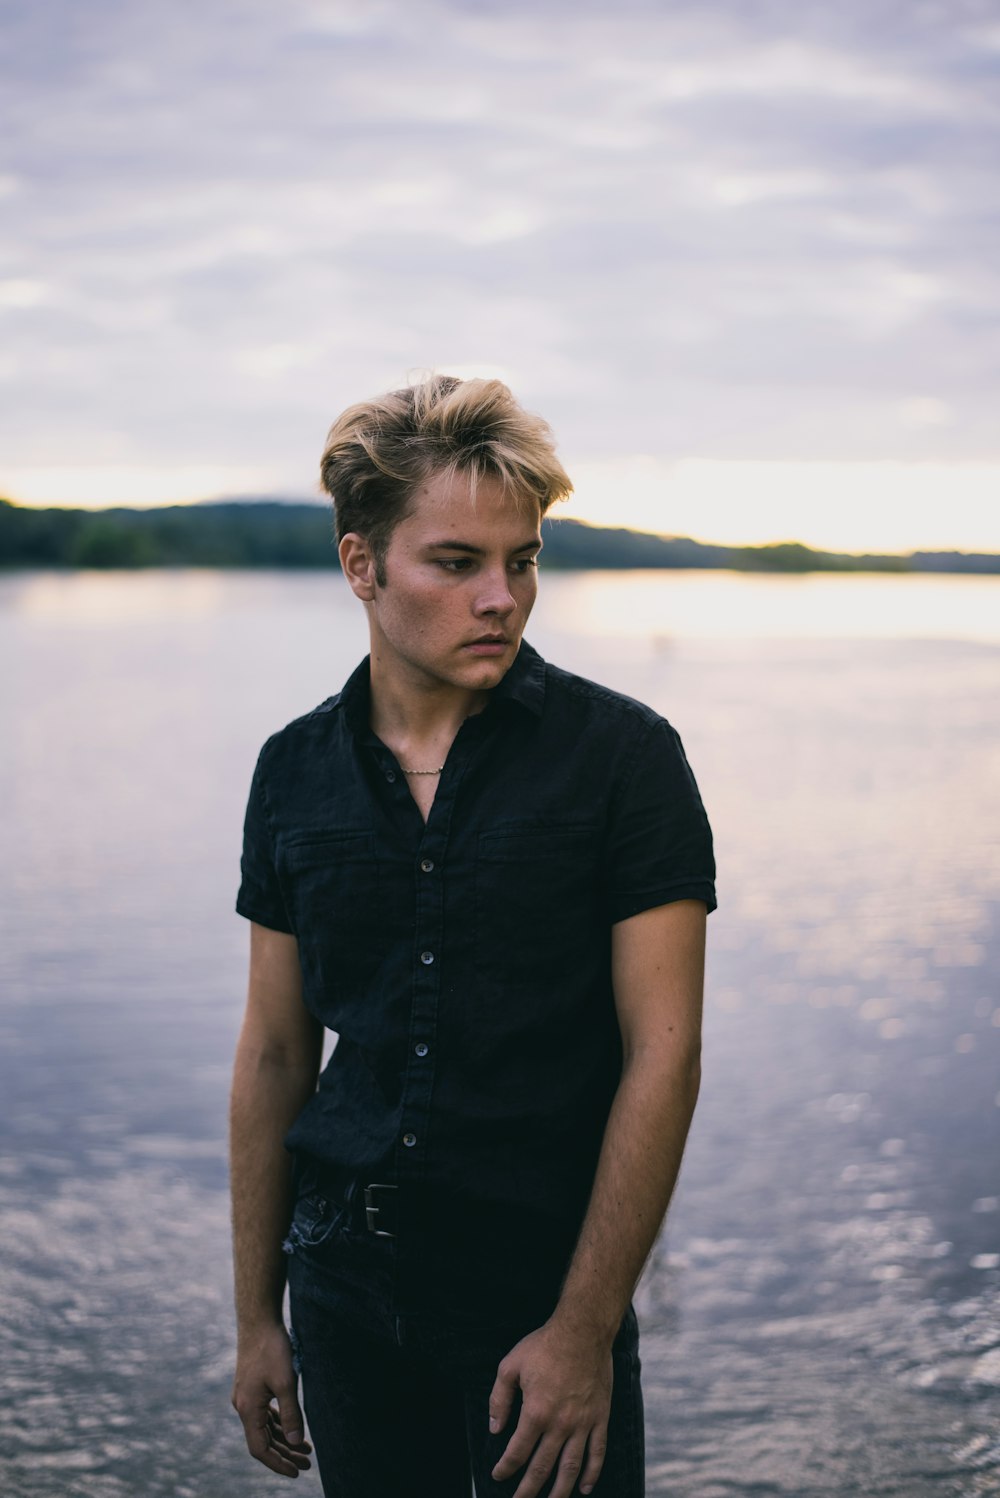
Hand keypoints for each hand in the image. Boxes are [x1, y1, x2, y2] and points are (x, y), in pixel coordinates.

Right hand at [232, 1321, 312, 1478]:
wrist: (258, 1319)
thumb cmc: (273, 1348)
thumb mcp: (286, 1382)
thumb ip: (292, 1414)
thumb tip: (297, 1442)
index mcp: (247, 1409)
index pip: (260, 1449)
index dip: (278, 1463)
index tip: (297, 1472)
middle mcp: (242, 1406)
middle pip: (263, 1440)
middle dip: (285, 1453)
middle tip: (308, 1463)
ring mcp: (245, 1396)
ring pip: (264, 1427)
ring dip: (284, 1438)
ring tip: (306, 1448)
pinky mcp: (251, 1386)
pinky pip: (264, 1414)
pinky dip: (278, 1423)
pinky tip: (292, 1426)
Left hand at [488, 1317, 612, 1497]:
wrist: (583, 1330)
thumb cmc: (544, 1345)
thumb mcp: (511, 1365)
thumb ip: (499, 1399)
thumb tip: (494, 1428)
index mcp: (535, 1412)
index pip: (517, 1452)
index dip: (506, 1468)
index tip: (498, 1475)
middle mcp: (560, 1424)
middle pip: (542, 1468)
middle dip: (528, 1490)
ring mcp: (583, 1423)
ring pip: (570, 1468)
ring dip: (559, 1491)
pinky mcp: (600, 1418)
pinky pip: (597, 1452)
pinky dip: (592, 1473)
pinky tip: (584, 1488)